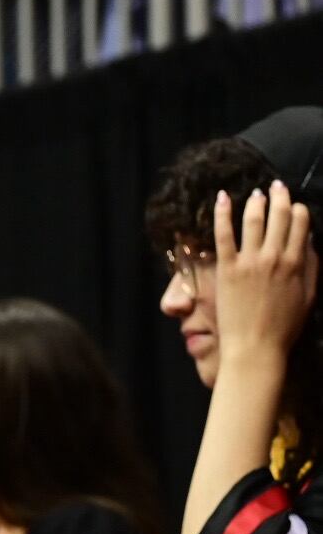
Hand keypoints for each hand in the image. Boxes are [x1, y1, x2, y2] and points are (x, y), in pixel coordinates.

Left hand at [214, 182, 317, 367]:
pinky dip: (223, 213)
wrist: (256, 346)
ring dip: (256, 201)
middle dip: (280, 197)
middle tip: (277, 187)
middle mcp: (275, 258)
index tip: (295, 205)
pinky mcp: (227, 268)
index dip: (298, 210)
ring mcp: (250, 261)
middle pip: (279, 216)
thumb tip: (309, 243)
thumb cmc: (284, 326)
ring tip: (256, 192)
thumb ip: (311, 267)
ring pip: (254, 220)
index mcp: (297, 264)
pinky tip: (222, 198)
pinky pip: (224, 234)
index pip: (301, 225)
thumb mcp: (308, 296)